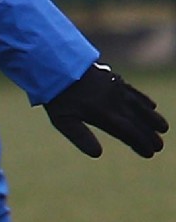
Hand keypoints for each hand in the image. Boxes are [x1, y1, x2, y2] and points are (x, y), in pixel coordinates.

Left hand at [43, 62, 165, 158]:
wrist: (58, 67)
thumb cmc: (58, 97)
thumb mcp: (63, 120)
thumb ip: (80, 137)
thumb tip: (97, 154)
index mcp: (102, 115)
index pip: (127, 132)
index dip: (140, 143)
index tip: (150, 153)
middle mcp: (114, 102)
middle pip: (136, 121)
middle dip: (149, 134)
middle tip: (160, 147)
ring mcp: (116, 89)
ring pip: (139, 106)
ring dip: (151, 118)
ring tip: (163, 128)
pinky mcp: (114, 79)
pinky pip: (133, 92)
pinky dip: (144, 100)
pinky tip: (152, 106)